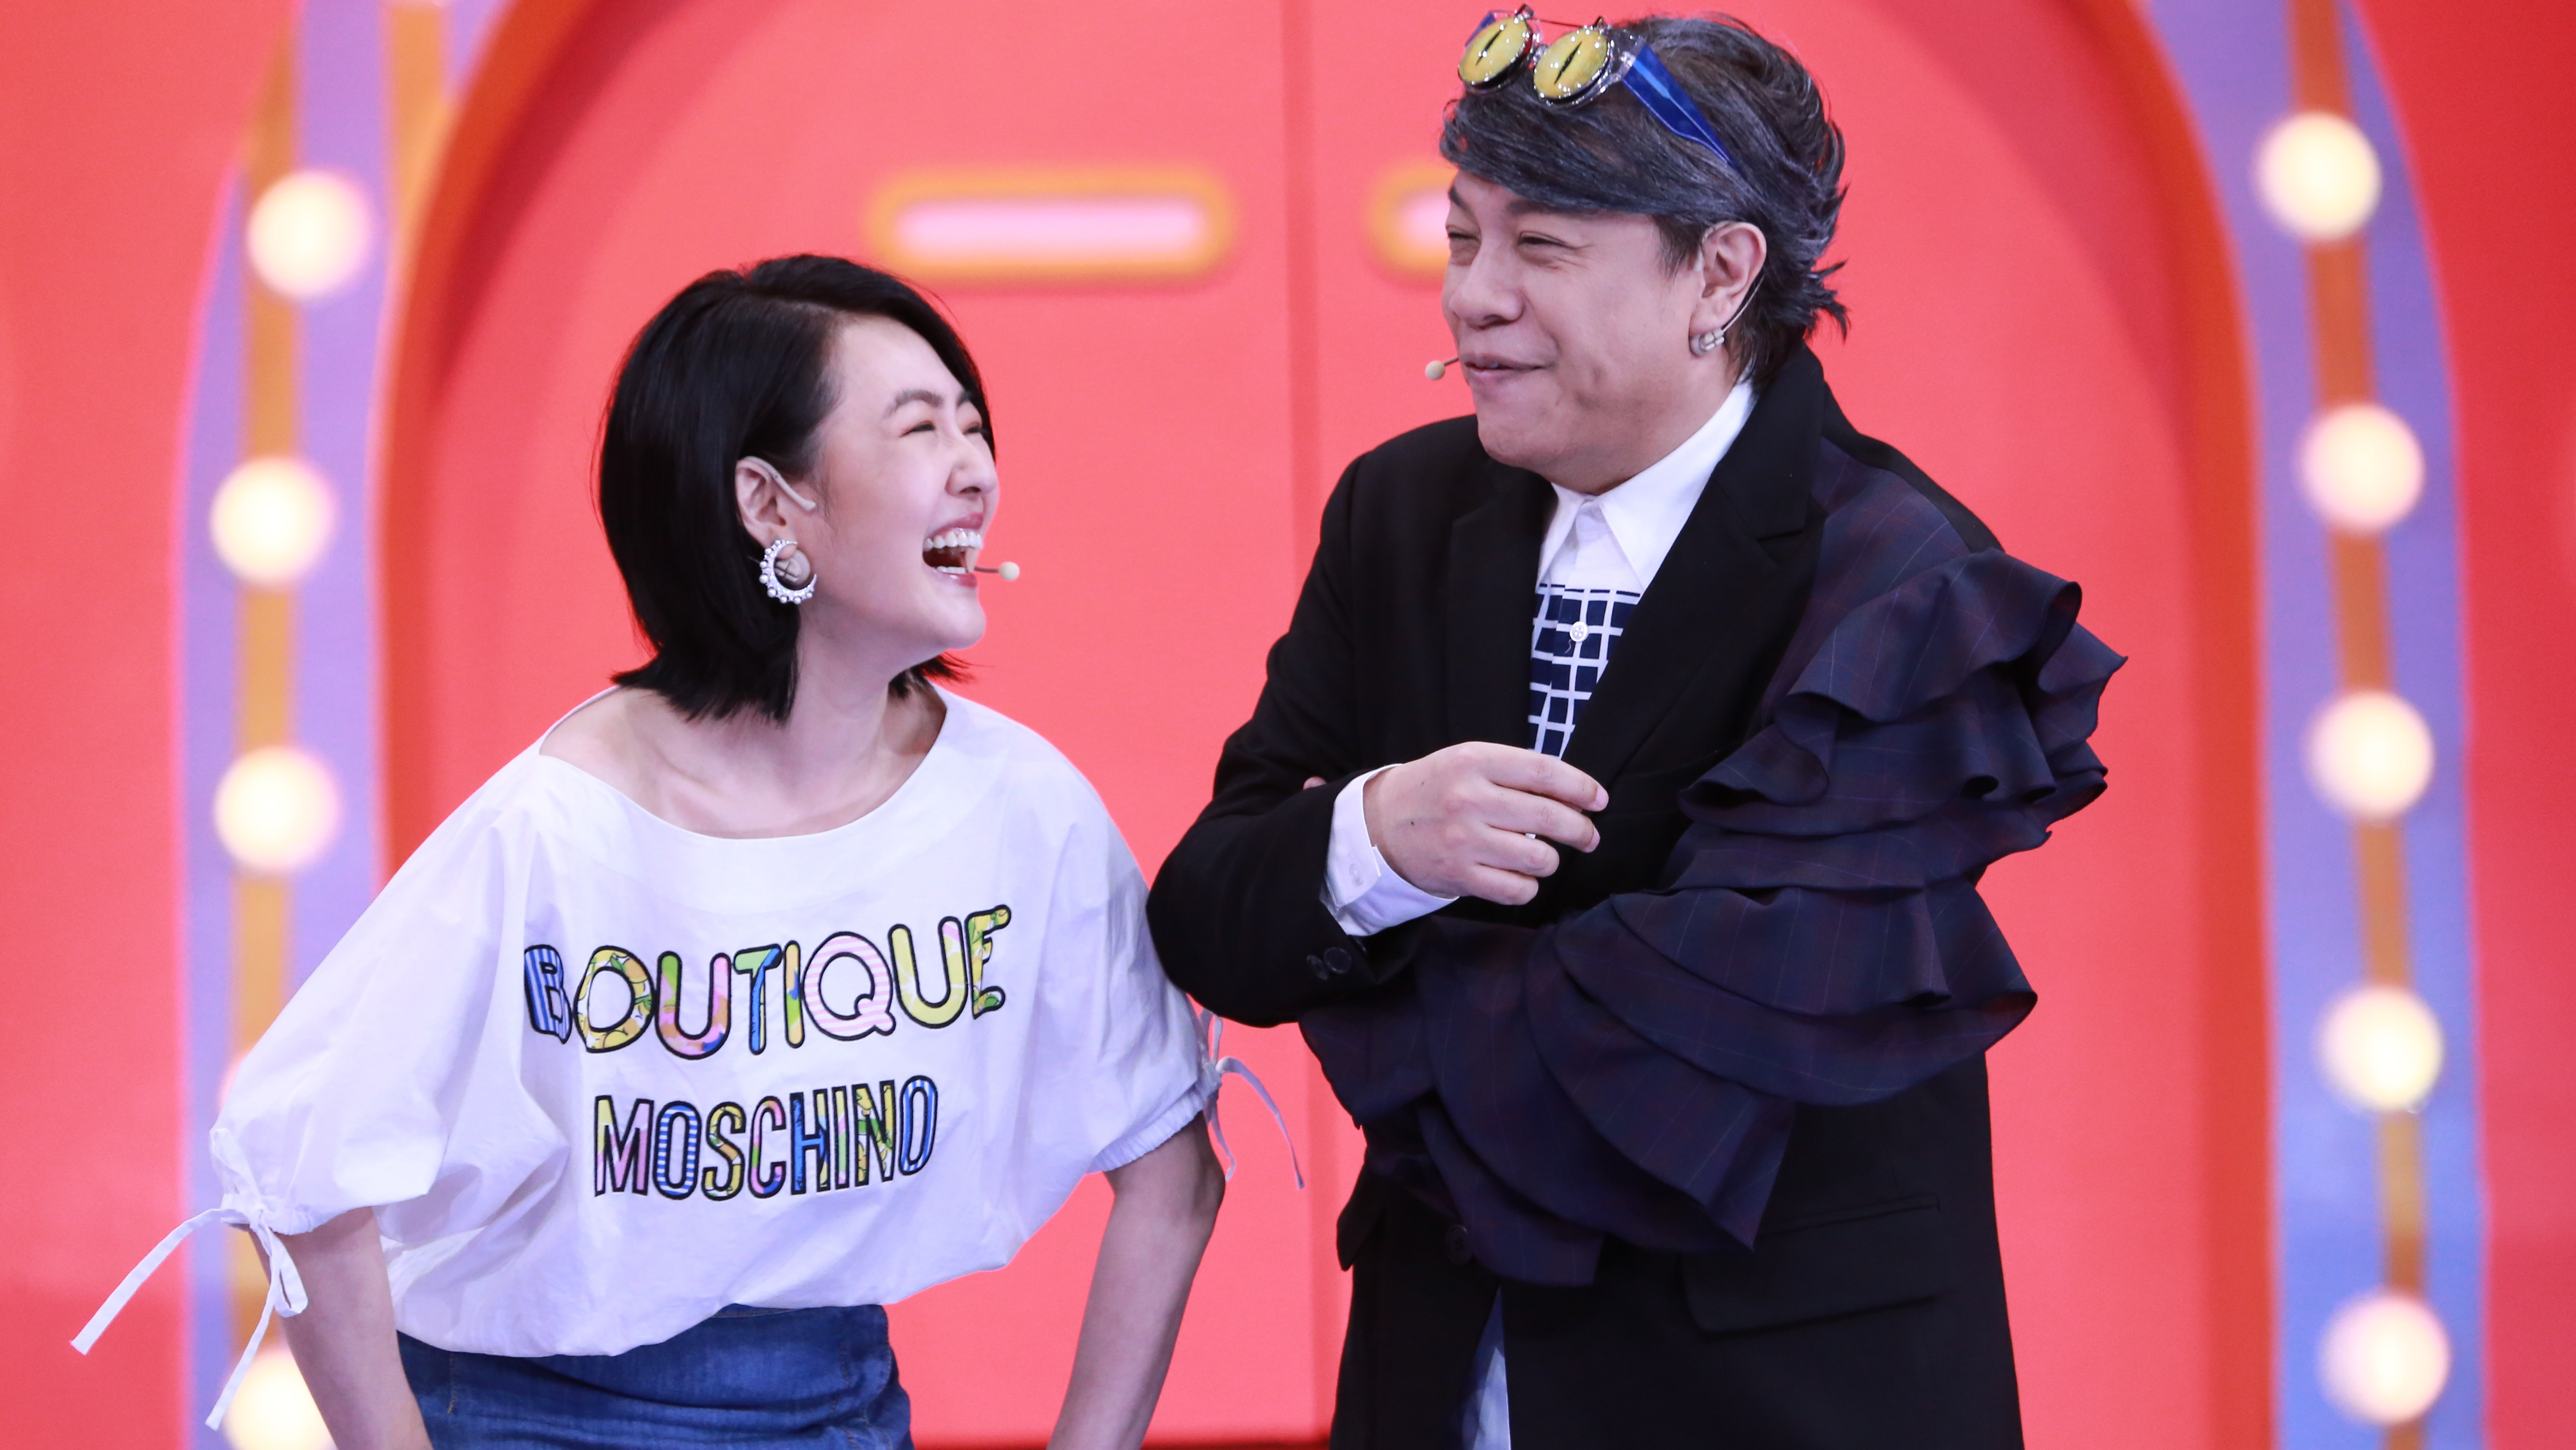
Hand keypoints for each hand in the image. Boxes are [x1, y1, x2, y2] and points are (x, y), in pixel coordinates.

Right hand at [1363, 743, 1606, 904]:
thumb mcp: (1467, 761)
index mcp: (1473, 761)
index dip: (1581, 788)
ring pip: (1540, 858)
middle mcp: (1469, 799)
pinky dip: (1528, 886)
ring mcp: (1463, 840)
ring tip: (1543, 856)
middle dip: (1581, 830)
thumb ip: (1516, 771)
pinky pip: (1518, 890)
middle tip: (1588, 836)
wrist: (1379, 825)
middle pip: (1550, 817)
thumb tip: (1577, 795)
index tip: (1599, 800)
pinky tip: (1519, 876)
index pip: (1544, 772)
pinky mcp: (1459, 876)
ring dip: (1551, 860)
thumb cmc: (1435, 790)